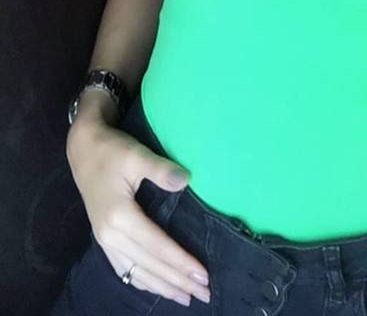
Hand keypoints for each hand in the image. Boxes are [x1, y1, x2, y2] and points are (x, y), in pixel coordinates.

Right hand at [66, 117, 210, 306]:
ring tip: (185, 298)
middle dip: (177, 281)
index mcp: (119, 216)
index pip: (157, 246)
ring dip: (161, 286)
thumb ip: (161, 169)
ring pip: (136, 273)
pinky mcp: (102, 238)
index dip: (181, 262)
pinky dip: (142, 281)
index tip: (203, 275)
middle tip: (205, 294)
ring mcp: (104, 240)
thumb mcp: (136, 154)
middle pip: (149, 265)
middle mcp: (110, 235)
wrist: (82, 148)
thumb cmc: (111, 150)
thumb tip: (186, 180)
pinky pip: (123, 269)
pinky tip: (154, 287)